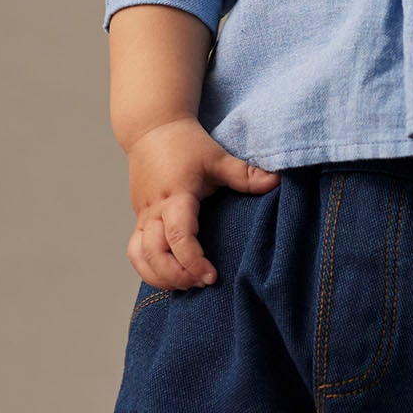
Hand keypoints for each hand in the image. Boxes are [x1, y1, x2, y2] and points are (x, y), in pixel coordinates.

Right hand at [124, 116, 278, 290]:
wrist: (151, 128)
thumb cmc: (185, 143)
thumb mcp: (217, 157)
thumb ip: (244, 174)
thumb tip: (276, 182)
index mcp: (175, 196)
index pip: (178, 235)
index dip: (192, 260)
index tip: (211, 275)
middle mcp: (154, 209)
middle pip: (154, 254)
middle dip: (177, 276)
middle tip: (203, 282)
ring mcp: (142, 216)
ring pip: (139, 257)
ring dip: (160, 276)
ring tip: (188, 284)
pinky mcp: (139, 219)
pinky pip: (136, 251)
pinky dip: (149, 269)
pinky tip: (171, 275)